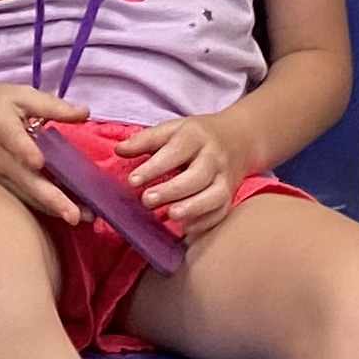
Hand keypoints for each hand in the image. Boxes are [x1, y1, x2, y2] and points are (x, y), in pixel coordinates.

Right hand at [0, 79, 87, 221]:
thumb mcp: (21, 95)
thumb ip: (52, 106)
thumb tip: (84, 113)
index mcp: (2, 127)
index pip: (13, 139)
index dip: (26, 150)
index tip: (39, 162)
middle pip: (24, 179)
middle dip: (50, 198)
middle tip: (75, 215)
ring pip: (25, 193)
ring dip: (52, 207)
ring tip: (80, 217)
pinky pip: (23, 196)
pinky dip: (44, 205)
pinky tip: (66, 210)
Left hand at [120, 112, 256, 236]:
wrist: (239, 139)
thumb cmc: (196, 136)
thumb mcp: (171, 129)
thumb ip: (145, 140)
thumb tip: (119, 150)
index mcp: (196, 136)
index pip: (176, 150)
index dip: (154, 166)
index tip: (132, 180)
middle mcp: (214, 157)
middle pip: (198, 175)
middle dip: (172, 190)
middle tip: (147, 200)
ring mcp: (225, 178)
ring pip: (215, 195)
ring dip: (193, 207)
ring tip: (171, 216)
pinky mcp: (230, 195)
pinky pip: (222, 211)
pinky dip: (205, 222)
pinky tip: (186, 228)